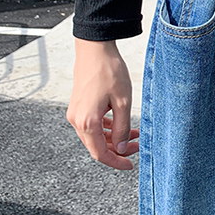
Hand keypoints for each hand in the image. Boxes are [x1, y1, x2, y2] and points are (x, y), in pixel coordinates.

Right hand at [66, 39, 139, 169]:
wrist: (95, 50)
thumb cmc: (110, 72)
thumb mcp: (123, 102)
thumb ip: (122, 129)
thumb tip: (122, 149)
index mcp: (87, 122)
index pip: (100, 153)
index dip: (116, 162)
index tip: (130, 165)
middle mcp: (77, 120)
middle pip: (97, 146)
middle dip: (118, 149)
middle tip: (138, 146)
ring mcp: (75, 113)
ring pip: (95, 136)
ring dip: (114, 138)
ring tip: (135, 134)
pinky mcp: (78, 106)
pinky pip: (92, 125)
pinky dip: (106, 128)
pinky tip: (121, 124)